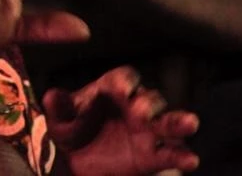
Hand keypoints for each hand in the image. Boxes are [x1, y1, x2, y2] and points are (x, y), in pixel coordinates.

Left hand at [44, 66, 199, 174]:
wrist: (73, 163)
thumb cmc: (69, 130)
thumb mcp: (59, 118)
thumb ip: (58, 107)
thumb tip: (52, 95)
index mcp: (112, 90)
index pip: (125, 78)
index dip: (125, 81)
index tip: (121, 88)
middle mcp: (134, 107)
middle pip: (150, 98)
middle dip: (148, 103)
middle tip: (140, 112)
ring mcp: (147, 131)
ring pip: (169, 123)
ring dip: (179, 121)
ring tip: (189, 122)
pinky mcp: (153, 157)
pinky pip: (172, 154)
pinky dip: (182, 156)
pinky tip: (189, 159)